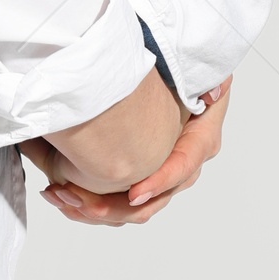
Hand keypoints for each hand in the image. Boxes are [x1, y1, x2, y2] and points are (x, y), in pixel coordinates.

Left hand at [22, 78, 231, 227]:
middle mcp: (182, 164)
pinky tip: (63, 197)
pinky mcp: (137, 178)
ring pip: (132, 208)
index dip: (160, 181)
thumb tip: (215, 92)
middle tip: (84, 204)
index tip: (135, 192)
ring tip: (63, 199)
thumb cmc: (179, 72)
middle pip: (153, 198)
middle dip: (116, 206)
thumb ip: (209, 80)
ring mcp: (160, 175)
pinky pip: (116, 201)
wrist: (164, 73)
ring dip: (96, 208)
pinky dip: (89, 203)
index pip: (183, 167)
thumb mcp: (198, 71)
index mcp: (199, 140)